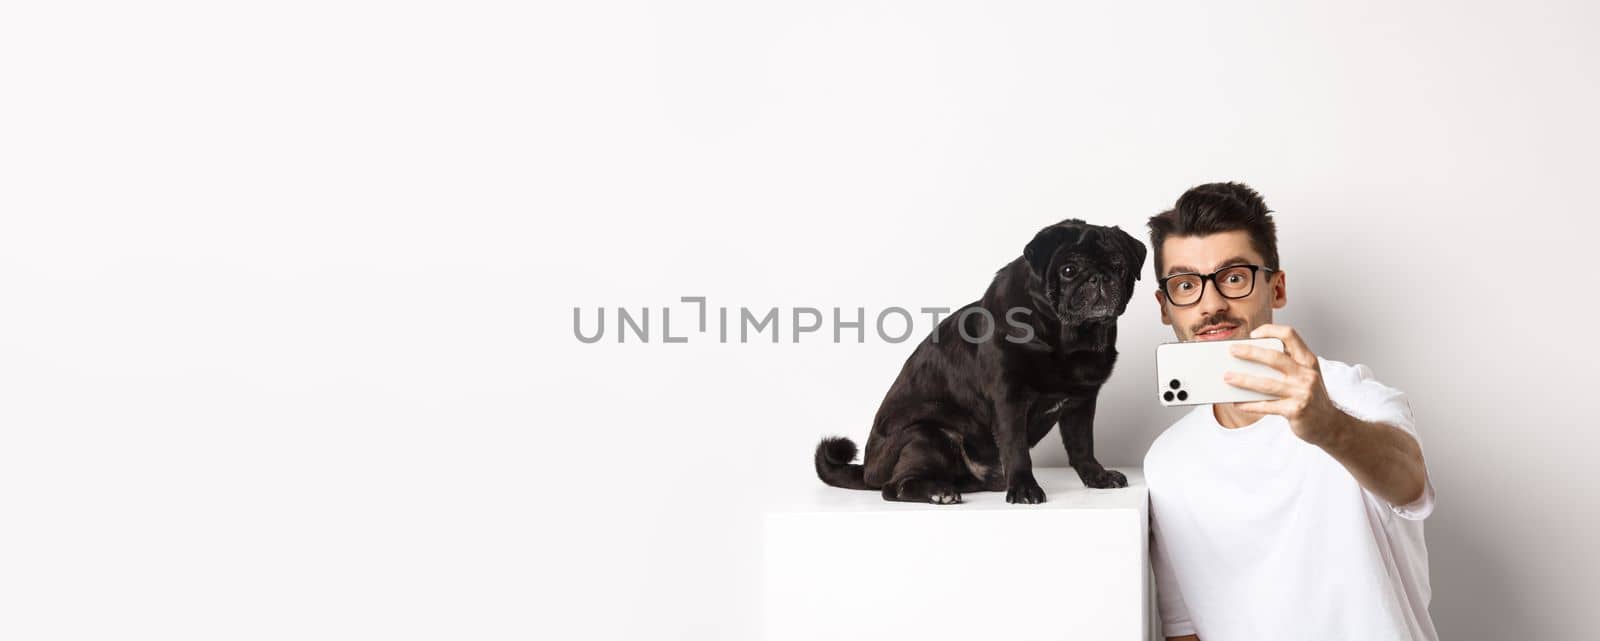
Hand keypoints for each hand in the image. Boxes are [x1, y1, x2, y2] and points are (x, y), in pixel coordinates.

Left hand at [1222, 324, 1342, 445]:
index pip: (1290, 335)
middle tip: (1232, 350)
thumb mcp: (1305, 375)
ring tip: (1227, 377)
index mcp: (1308, 360)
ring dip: (1244, 380)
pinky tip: (1236, 402)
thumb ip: (1285, 365)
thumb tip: (1249, 359)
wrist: (1329, 424)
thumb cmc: (1310, 396)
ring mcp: (1302, 393)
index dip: (1270, 331)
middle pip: (1274, 357)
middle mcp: (1306, 374)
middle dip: (1250, 352)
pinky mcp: (1295, 411)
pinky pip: (1266, 406)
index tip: (1253, 334)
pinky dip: (1249, 404)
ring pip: (1266, 383)